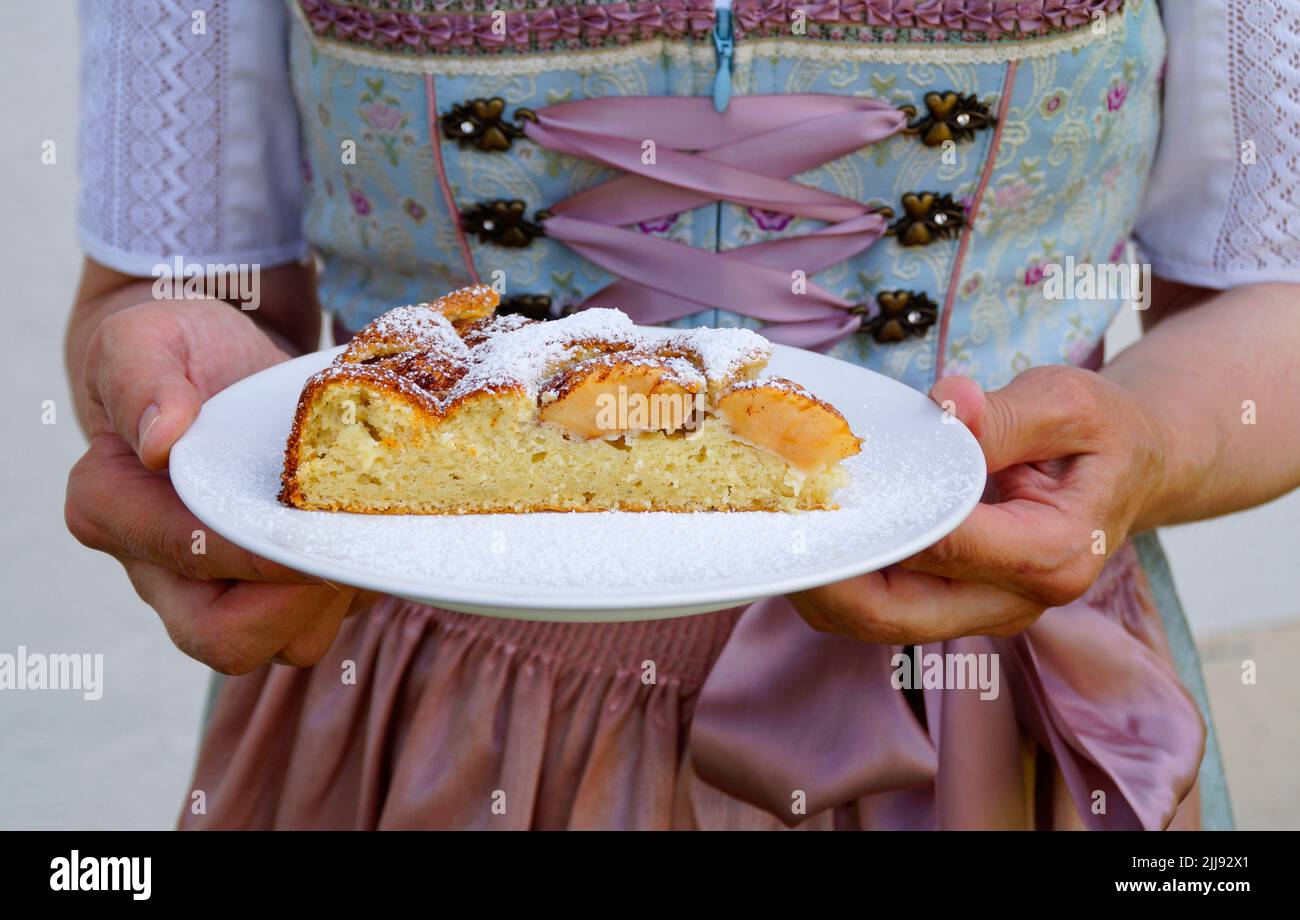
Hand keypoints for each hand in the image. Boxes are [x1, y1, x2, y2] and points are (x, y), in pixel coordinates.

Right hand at [65, 298, 369, 673]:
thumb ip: (143, 380)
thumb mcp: (145, 339)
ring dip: (333, 601)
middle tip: (344, 551)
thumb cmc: (177, 352)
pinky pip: (321, 622)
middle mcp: (159, 567)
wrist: (220, 368)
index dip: (254, 554)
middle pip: (224, 642)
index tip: (309, 527)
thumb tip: (160, 441)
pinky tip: (366, 531)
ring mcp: (219, 589)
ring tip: (359, 535)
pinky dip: (355, 589)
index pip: (186, 555)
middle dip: (295, 607)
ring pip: (284, 645)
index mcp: (111, 507)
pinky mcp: (272, 592)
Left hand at [790, 365, 1167, 643]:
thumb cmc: (1100, 434)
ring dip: (820, 586)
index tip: (812, 488)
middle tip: (769, 529)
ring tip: (774, 532)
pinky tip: (808, 538)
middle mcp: (1016, 602)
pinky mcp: (956, 607)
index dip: (875, 520)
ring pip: (877, 622)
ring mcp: (983, 612)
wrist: (1129, 470)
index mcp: (1054, 554)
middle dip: (824, 578)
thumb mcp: (1068, 401)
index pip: (943, 545)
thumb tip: (948, 404)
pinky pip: (882, 608)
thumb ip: (1004, 413)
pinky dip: (839, 581)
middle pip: (894, 613)